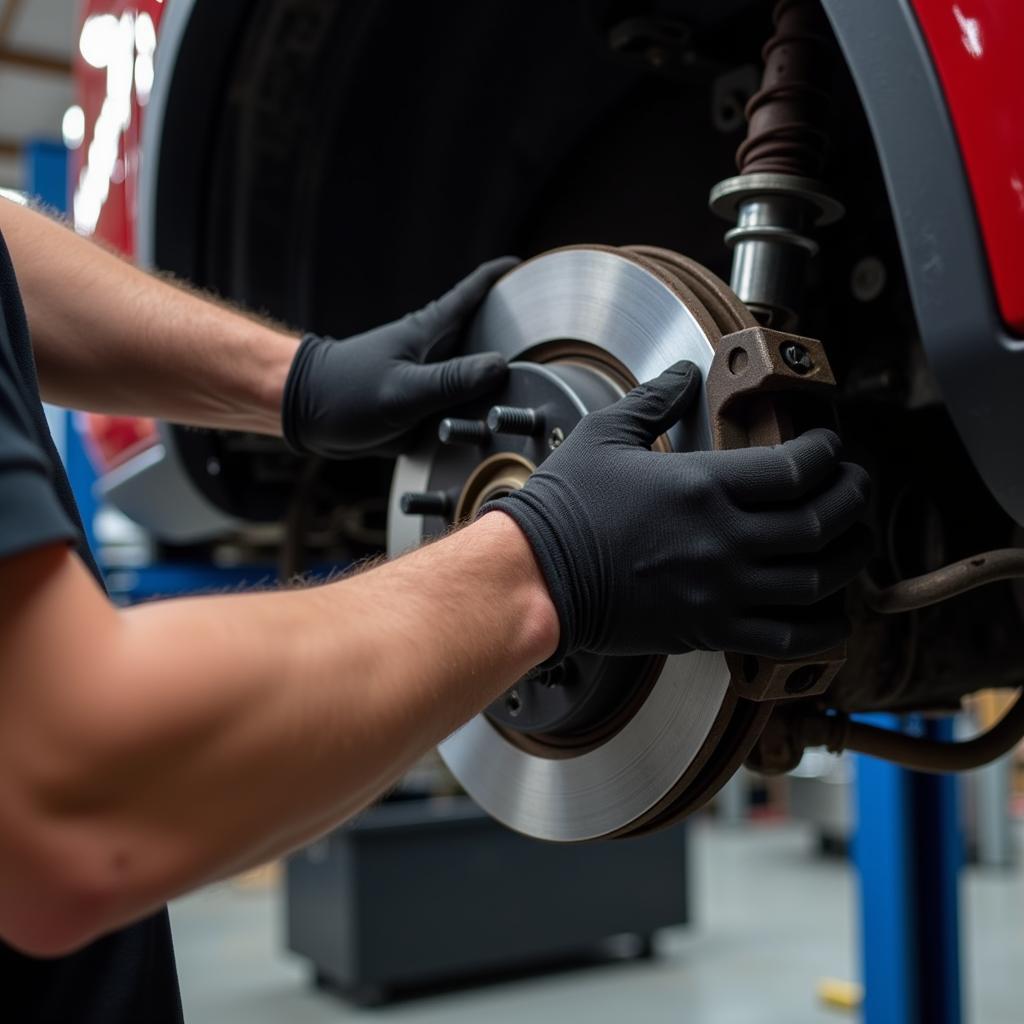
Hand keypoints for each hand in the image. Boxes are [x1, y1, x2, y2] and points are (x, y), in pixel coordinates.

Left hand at [282, 257, 517, 457]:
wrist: (306, 414)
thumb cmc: (345, 393)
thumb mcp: (404, 391)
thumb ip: (451, 381)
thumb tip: (499, 366)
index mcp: (429, 332)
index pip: (473, 292)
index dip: (502, 275)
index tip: (529, 267)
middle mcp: (433, 350)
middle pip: (484, 332)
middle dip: (515, 332)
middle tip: (549, 339)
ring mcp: (428, 376)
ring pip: (474, 372)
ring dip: (497, 379)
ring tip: (534, 386)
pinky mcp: (421, 403)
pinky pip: (459, 402)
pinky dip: (476, 407)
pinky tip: (493, 421)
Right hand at [486, 361, 871, 661]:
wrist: (537, 579)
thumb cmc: (564, 508)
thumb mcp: (605, 434)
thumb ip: (654, 398)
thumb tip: (686, 375)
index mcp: (702, 485)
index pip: (796, 468)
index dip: (828, 452)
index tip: (831, 445)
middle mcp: (723, 540)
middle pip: (820, 522)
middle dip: (853, 499)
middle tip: (857, 484)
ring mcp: (721, 590)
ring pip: (815, 580)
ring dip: (849, 559)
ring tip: (856, 540)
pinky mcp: (710, 630)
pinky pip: (786, 637)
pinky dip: (821, 628)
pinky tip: (831, 612)